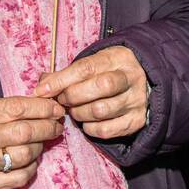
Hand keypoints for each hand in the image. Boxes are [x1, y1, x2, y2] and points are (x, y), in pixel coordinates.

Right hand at [0, 95, 66, 188]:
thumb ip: (14, 105)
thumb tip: (50, 106)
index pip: (17, 108)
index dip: (42, 108)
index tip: (56, 108)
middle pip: (24, 133)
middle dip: (47, 127)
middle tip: (57, 125)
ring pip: (25, 155)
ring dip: (40, 147)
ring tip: (40, 141)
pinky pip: (20, 177)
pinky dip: (31, 168)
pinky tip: (30, 160)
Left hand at [34, 46, 148, 139]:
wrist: (145, 84)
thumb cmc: (110, 72)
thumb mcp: (95, 63)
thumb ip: (69, 72)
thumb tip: (42, 84)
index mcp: (118, 58)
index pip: (86, 68)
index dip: (61, 80)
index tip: (42, 90)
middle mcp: (131, 78)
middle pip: (99, 87)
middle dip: (72, 96)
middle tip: (62, 100)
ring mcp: (136, 100)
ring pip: (100, 110)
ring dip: (79, 113)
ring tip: (75, 110)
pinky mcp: (137, 121)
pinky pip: (106, 130)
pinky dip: (90, 128)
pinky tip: (88, 121)